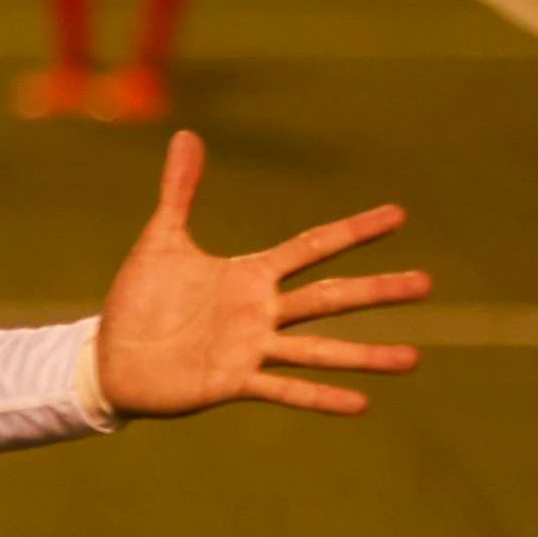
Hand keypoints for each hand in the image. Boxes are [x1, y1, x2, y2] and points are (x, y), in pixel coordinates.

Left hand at [93, 131, 427, 418]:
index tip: (399, 215)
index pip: (313, 247)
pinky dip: (320, 396)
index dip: (354, 231)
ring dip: (365, 354)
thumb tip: (186, 133)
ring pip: (319, 349)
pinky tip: (361, 403)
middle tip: (428, 283)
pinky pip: (284, 390)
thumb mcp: (161, 240)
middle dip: (377, 290)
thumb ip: (179, 191)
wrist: (109, 357)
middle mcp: (260, 312)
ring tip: (414, 358)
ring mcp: (250, 348)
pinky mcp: (232, 382)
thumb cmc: (139, 300)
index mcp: (249, 275)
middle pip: (330, 297)